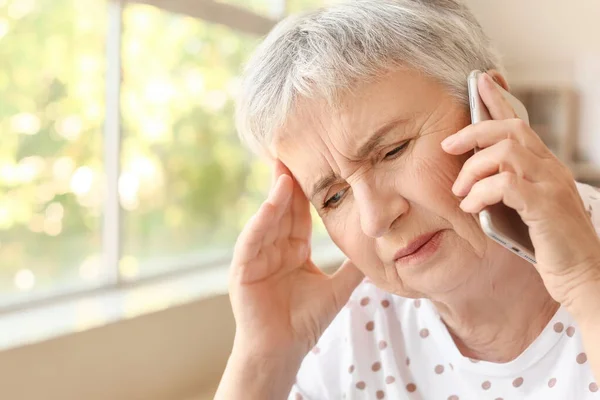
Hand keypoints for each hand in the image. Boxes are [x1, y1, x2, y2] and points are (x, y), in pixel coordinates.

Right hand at [228, 160, 362, 359]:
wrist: (283, 350)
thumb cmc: (305, 321)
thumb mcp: (337, 288)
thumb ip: (354, 267)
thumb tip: (381, 249)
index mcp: (293, 249)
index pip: (301, 213)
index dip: (307, 189)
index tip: (316, 163)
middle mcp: (274, 247)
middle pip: (282, 208)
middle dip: (287, 181)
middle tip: (293, 150)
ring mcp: (256, 256)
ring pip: (267, 219)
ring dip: (275, 197)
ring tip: (284, 172)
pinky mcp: (242, 268)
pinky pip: (252, 240)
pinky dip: (260, 222)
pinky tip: (270, 205)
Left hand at [441, 72, 599, 311]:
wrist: (584, 277)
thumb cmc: (551, 247)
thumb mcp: (526, 211)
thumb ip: (507, 191)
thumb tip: (474, 181)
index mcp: (546, 168)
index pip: (520, 125)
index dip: (499, 101)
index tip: (481, 82)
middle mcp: (551, 170)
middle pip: (510, 130)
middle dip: (473, 131)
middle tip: (447, 146)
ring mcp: (551, 186)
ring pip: (504, 153)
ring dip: (472, 170)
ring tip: (460, 193)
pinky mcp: (545, 206)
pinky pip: (505, 184)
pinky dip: (480, 193)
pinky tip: (470, 208)